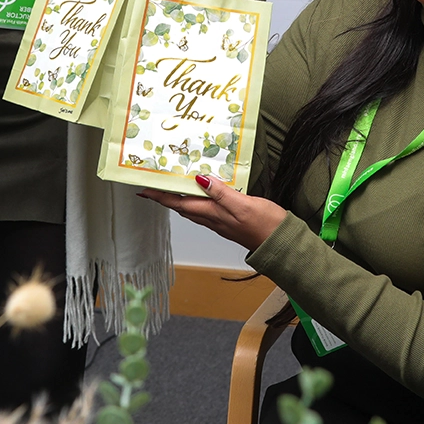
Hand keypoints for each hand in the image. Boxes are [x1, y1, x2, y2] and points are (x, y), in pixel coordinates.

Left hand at [139, 174, 286, 252]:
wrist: (279, 243)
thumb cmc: (264, 225)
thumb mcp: (242, 204)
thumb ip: (220, 193)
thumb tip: (199, 180)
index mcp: (212, 213)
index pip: (179, 203)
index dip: (160, 197)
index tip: (144, 190)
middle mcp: (212, 219)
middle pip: (182, 206)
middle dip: (166, 196)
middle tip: (154, 184)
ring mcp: (220, 221)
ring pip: (193, 208)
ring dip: (179, 198)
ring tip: (172, 186)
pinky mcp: (229, 221)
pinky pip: (205, 209)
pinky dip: (197, 200)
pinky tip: (202, 193)